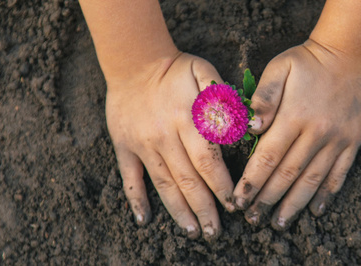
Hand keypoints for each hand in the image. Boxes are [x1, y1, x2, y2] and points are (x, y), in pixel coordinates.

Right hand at [106, 52, 234, 240]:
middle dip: (205, 208)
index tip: (233, 204)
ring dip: (179, 211)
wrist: (133, 62)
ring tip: (192, 231)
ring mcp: (142, 145)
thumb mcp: (204, 71)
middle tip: (215, 232)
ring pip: (164, 184)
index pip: (208, 160)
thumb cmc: (176, 69)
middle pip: (188, 180)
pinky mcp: (124, 147)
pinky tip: (145, 220)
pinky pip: (130, 178)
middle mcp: (164, 137)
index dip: (221, 185)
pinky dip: (137, 199)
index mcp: (186, 120)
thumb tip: (236, 126)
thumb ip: (221, 96)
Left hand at [233, 39, 360, 229]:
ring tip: (279, 224)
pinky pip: (339, 174)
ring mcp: (337, 140)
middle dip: (267, 200)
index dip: (252, 182)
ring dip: (294, 205)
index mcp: (294, 117)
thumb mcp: (280, 68)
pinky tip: (314, 211)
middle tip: (252, 220)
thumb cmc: (307, 62)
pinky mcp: (352, 143)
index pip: (268, 158)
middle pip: (287, 175)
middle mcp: (316, 133)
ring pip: (312, 180)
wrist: (350, 55)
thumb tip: (253, 127)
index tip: (238, 201)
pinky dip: (326, 195)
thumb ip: (264, 97)